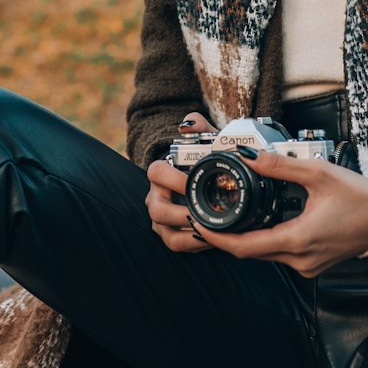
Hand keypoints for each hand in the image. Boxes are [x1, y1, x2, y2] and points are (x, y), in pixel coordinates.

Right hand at [145, 111, 215, 253]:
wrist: (206, 181)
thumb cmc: (205, 162)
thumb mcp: (205, 144)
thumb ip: (199, 129)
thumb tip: (189, 123)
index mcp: (161, 173)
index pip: (155, 173)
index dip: (172, 179)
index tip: (192, 181)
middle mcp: (156, 197)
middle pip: (157, 210)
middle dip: (180, 214)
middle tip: (202, 213)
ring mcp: (161, 219)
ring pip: (166, 232)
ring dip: (189, 233)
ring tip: (211, 229)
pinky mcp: (171, 234)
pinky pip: (177, 244)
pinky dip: (194, 243)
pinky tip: (212, 238)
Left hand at [188, 151, 367, 276]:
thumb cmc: (360, 197)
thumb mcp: (319, 173)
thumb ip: (281, 165)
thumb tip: (248, 157)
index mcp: (300, 239)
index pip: (245, 247)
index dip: (218, 237)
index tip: (198, 224)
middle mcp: (300, 259)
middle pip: (251, 252)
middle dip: (227, 236)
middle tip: (206, 216)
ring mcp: (307, 265)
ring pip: (265, 255)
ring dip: (246, 238)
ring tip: (228, 216)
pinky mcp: (312, 265)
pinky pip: (280, 255)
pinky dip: (266, 241)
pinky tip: (261, 223)